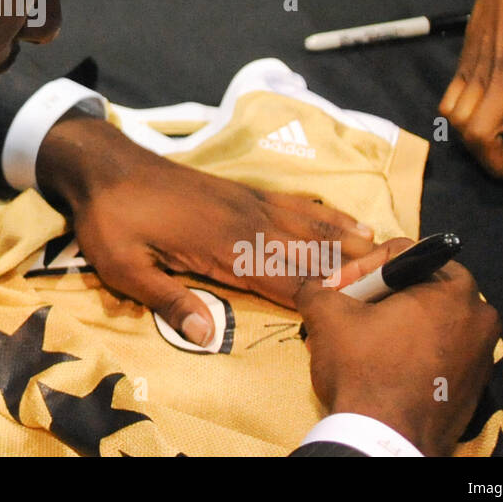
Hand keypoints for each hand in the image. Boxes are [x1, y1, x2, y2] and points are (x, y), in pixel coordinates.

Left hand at [36, 116, 376, 347]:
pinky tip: (349, 221)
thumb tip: (207, 336)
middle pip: (306, 251)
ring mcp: (247, 203)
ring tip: (389, 255)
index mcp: (220, 246)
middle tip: (398, 282)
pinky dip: (325, 214)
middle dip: (350, 268)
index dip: (318, 297)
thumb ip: (167, 300)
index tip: (358, 311)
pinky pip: (294, 204)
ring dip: (347, 242)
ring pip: (308, 226)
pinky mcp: (242, 192)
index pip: (279, 278)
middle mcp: (244, 222)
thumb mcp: (125, 268)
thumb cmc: (111, 221)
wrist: (104, 165)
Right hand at [297, 239, 500, 456]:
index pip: (402, 255)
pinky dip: (412, 350)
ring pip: (429, 320)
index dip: (362, 268)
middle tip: (348, 311)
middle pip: (418, 287)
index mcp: (454, 287)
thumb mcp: (327, 316)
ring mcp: (483, 353)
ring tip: (359, 340)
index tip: (339, 290)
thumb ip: (317, 288)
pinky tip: (381, 364)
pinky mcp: (476, 385)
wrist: (387, 439)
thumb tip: (312, 286)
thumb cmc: (364, 368)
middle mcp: (480, 315)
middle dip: (379, 296)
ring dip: (394, 323)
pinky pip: (440, 351)